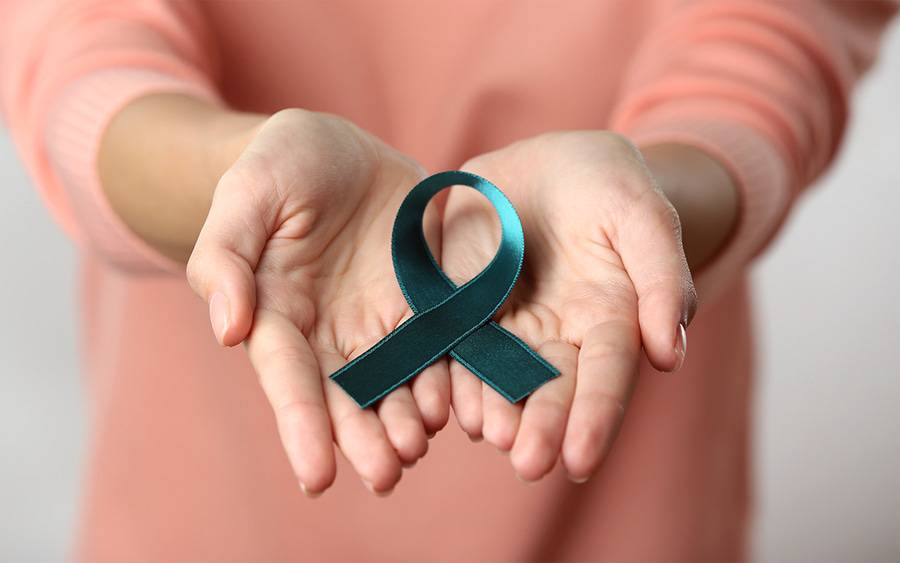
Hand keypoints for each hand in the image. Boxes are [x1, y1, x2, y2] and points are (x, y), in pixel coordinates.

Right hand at [187, 109, 449, 494]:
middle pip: (347, 396)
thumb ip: (226, 257)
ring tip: (418, 448)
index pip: (288, 377)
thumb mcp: (247, 193)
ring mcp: (383, 322)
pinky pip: (443, 346)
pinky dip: (451, 377)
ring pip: (397, 383)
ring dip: (407, 421)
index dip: (301, 425)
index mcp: (279, 313)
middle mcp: (332, 332)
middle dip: (363, 438)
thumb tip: (228, 330)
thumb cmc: (281, 166)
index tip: (316, 476)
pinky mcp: (428, 303)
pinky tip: (462, 402)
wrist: (341, 151)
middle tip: (386, 474)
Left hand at [441, 131, 696, 481]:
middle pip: (551, 387)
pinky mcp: (463, 305)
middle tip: (528, 463)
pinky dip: (450, 369)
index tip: (582, 459)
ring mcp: (508, 324)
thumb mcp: (644, 217)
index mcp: (609, 319)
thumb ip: (661, 278)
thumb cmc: (611, 186)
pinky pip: (454, 341)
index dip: (596, 416)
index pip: (606, 375)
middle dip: (541, 427)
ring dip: (492, 406)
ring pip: (498, 373)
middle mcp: (558, 335)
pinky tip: (444, 396)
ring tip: (485, 431)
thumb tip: (668, 356)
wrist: (553, 162)